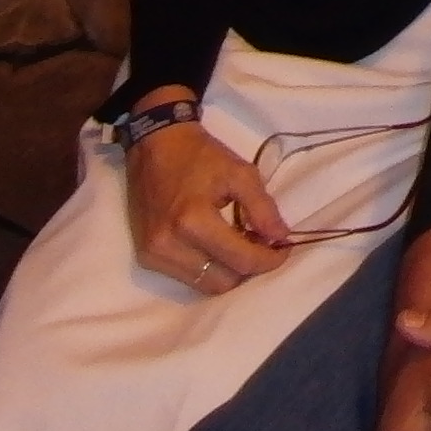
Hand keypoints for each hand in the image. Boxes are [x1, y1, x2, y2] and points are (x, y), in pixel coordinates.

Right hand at [118, 89, 290, 293]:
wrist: (155, 144)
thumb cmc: (200, 156)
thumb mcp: (240, 173)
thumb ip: (263, 208)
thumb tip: (281, 238)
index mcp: (192, 221)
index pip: (240, 260)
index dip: (269, 260)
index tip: (284, 247)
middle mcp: (169, 246)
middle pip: (223, 282)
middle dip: (249, 269)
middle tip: (262, 246)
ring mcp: (153, 255)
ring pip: (204, 286)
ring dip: (228, 272)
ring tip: (240, 246)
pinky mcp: (145, 258)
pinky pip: (186, 278)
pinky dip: (208, 268)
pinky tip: (217, 247)